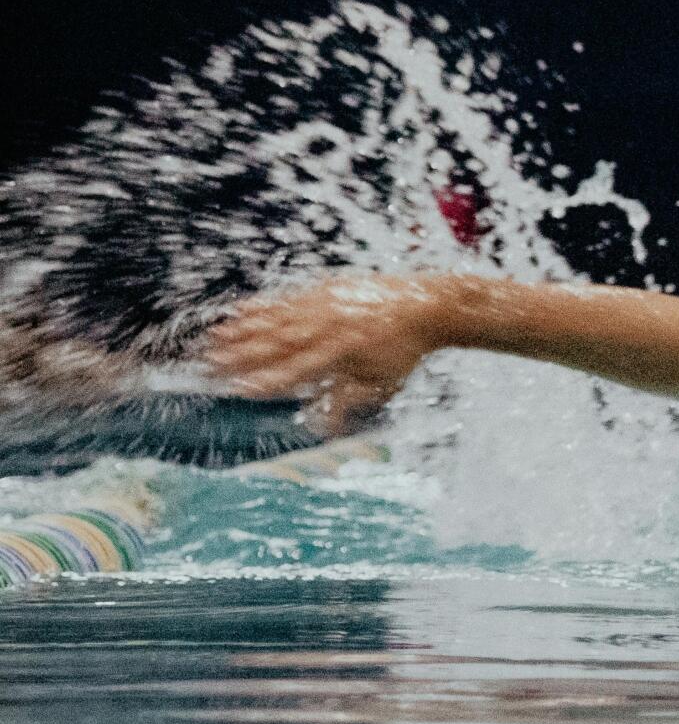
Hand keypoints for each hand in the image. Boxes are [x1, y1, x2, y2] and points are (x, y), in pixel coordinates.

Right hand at [205, 274, 459, 434]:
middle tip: (209, 367)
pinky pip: (286, 299)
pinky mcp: (322, 290)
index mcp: (343, 354)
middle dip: (241, 356)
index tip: (239, 390)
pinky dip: (260, 307)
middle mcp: (329, 328)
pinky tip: (237, 312)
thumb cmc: (403, 352)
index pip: (296, 371)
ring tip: (211, 341)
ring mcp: (324, 306)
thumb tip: (323, 432)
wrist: (424, 306)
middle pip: (277, 344)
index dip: (267, 382)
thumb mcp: (381, 383)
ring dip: (242, 332)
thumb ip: (347, 403)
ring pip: (275, 321)